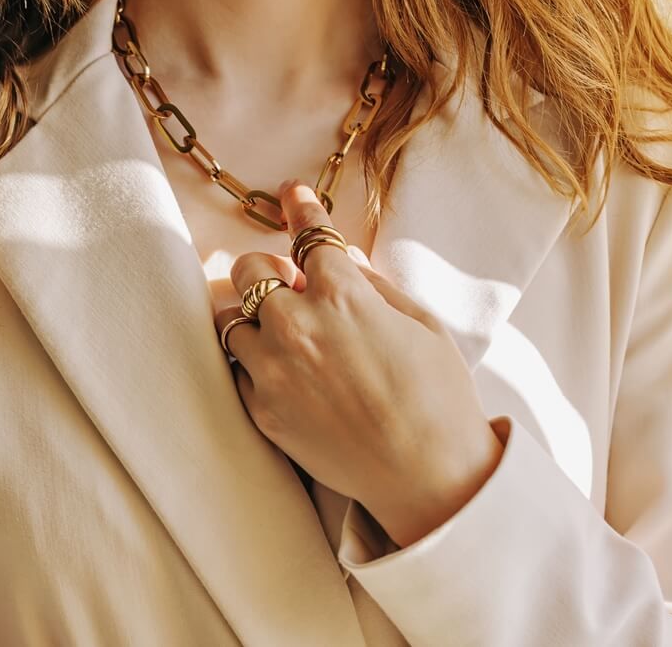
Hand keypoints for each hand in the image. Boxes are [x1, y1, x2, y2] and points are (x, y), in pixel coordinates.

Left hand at [214, 181, 503, 546]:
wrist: (429, 476)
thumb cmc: (441, 397)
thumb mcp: (423, 325)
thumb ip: (375, 286)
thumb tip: (344, 262)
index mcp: (342, 296)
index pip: (309, 235)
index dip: (301, 209)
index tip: (293, 195)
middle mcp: (296, 326)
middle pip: (251, 269)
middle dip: (269, 269)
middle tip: (292, 285)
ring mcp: (272, 371)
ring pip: (230, 321)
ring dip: (254, 318)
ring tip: (283, 334)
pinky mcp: (262, 412)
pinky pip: (237, 371)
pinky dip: (253, 363)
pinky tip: (283, 374)